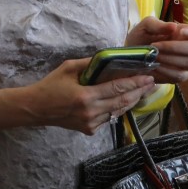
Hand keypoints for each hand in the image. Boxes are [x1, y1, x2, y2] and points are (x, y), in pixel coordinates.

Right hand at [24, 59, 155, 134]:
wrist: (36, 109)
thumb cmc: (50, 86)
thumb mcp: (67, 69)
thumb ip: (88, 64)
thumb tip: (107, 58)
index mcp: (85, 96)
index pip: (117, 89)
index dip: (134, 83)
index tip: (147, 77)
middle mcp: (91, 112)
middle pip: (122, 102)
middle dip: (139, 92)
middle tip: (151, 83)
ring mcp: (91, 123)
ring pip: (118, 112)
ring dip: (131, 101)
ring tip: (142, 91)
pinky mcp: (89, 129)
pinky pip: (108, 118)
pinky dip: (117, 109)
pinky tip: (123, 101)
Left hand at [124, 17, 187, 83]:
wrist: (131, 57)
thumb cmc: (141, 38)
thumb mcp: (145, 27)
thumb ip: (157, 24)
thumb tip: (174, 26)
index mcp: (186, 33)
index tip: (182, 32)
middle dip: (175, 47)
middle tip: (155, 45)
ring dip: (168, 58)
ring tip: (153, 55)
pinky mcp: (183, 76)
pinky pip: (180, 75)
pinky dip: (166, 70)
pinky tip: (155, 65)